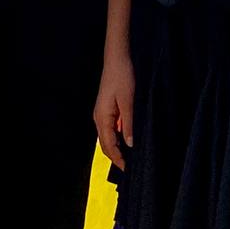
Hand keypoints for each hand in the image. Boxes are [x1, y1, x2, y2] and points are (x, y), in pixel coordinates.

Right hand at [93, 50, 135, 165]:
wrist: (117, 59)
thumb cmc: (122, 77)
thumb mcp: (129, 101)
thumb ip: (129, 124)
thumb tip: (130, 144)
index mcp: (102, 117)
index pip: (109, 145)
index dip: (117, 158)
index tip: (127, 169)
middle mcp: (99, 118)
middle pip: (105, 144)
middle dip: (115, 157)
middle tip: (128, 168)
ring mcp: (101, 113)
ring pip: (107, 137)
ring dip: (116, 148)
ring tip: (129, 157)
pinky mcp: (106, 109)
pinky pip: (110, 129)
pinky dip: (117, 138)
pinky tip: (127, 140)